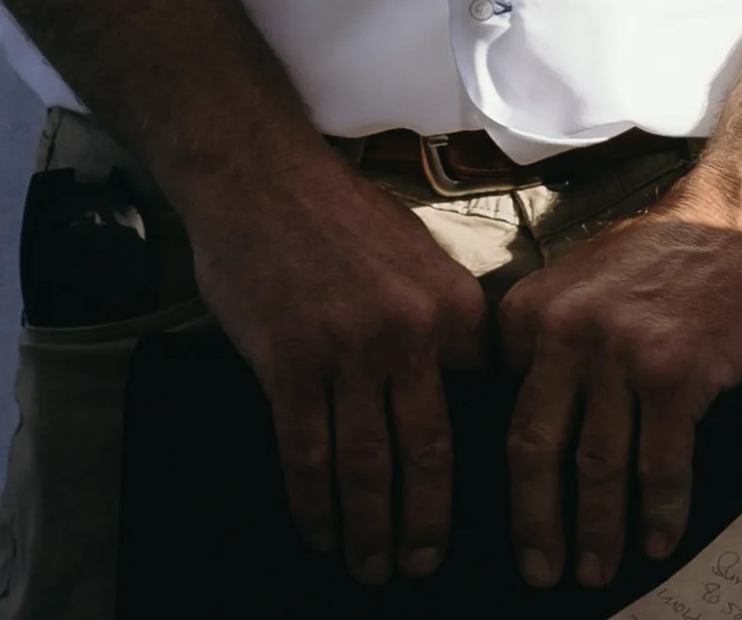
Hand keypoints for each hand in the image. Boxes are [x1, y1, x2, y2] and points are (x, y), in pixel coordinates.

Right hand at [187, 154, 491, 584]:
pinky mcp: (292, 362)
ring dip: (370, 530)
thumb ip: (437, 323)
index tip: (470, 513)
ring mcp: (350, 349)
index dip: (474, 470)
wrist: (261, 175)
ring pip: (366, 468)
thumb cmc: (336, 214)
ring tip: (372, 565)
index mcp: (455, 305)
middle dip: (426, 524)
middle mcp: (411, 331)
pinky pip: (307, 455)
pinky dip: (314, 506)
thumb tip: (452, 398)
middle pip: (427, 454)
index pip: (480, 409)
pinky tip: (318, 530)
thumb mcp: (415, 255)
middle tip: (422, 564)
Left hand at [496, 197, 741, 589]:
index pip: (504, 410)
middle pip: (536, 450)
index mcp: (533, 310)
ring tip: (597, 570)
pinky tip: (660, 539)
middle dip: (536, 525)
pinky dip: (660, 514)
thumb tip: (532, 432)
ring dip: (599, 532)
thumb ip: (548, 342)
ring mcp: (621, 352)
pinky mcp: (676, 374)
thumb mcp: (581, 282)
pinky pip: (661, 466)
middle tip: (541, 571)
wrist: (739, 224)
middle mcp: (567, 329)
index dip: (505, 474)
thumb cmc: (662, 260)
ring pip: (598, 469)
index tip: (510, 521)